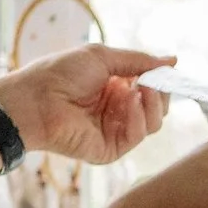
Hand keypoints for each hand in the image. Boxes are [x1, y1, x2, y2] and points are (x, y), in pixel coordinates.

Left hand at [0, 45, 174, 164]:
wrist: (35, 101)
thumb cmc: (60, 74)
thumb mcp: (103, 57)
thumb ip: (138, 60)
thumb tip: (173, 60)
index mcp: (115, 88)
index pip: (151, 89)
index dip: (161, 81)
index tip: (168, 71)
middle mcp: (118, 111)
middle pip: (158, 108)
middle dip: (160, 93)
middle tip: (152, 80)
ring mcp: (115, 131)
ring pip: (153, 123)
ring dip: (152, 104)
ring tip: (139, 88)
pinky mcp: (111, 150)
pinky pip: (138, 136)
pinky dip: (138, 117)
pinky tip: (128, 101)